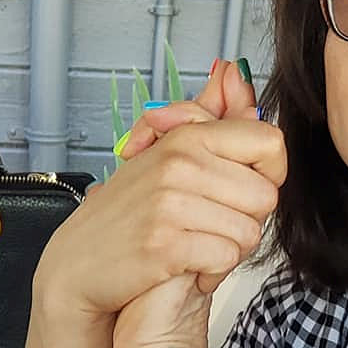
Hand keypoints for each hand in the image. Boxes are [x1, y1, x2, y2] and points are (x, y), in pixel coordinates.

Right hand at [109, 60, 265, 347]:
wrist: (76, 265)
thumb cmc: (125, 212)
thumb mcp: (165, 153)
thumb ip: (207, 115)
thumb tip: (234, 75)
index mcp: (187, 137)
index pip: (271, 142)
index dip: (269, 173)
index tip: (244, 189)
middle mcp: (179, 163)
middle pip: (266, 196)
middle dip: (247, 219)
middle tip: (212, 226)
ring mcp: (171, 202)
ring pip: (250, 232)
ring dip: (229, 249)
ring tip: (197, 247)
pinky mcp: (165, 244)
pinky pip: (226, 258)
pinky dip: (212, 272)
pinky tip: (189, 268)